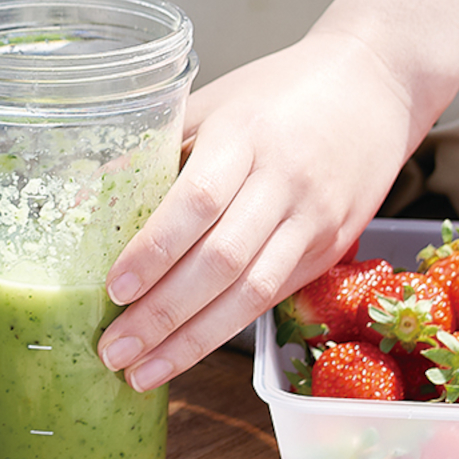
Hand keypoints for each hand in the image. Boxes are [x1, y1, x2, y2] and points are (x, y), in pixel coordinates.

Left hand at [97, 30, 418, 390]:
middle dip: (163, 315)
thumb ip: (156, 151)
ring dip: (192, 341)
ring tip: (142, 373)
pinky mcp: (330, 249)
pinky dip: (226, 330)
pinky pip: (272, 297)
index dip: (155, 250)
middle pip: (221, 261)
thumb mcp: (212, 103)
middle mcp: (284, 182)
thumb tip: (84, 204)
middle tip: (113, 350)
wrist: (375, 86)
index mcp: (244, 136)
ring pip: (251, 294)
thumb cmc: (278, 92)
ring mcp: (313, 220)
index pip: (198, 201)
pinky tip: (186, 351)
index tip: (113, 288)